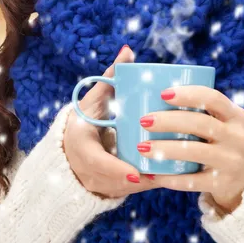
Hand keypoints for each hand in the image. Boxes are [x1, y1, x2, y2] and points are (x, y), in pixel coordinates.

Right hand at [63, 45, 156, 198]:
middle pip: (116, 182)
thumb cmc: (86, 118)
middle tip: (164, 173)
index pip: (98, 163)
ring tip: (172, 175)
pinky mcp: (109, 191)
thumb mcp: (95, 98)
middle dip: (141, 181)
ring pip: (126, 190)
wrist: (71, 148)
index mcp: (81, 146)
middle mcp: (87, 170)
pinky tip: (168, 179)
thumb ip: (110, 77)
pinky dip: (147, 186)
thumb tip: (128, 50)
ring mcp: (98, 184)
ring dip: (147, 185)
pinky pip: (129, 192)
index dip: (117, 171)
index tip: (136, 174)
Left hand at [136, 85, 243, 213]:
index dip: (188, 94)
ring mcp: (231, 161)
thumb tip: (159, 96)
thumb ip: (203, 111)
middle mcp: (237, 136)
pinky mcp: (222, 183)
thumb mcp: (225, 123)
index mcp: (236, 116)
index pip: (213, 98)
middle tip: (145, 120)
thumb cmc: (225, 142)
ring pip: (194, 151)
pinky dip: (170, 177)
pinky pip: (191, 180)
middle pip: (200, 123)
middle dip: (169, 121)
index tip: (163, 94)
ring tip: (142, 147)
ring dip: (165, 149)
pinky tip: (153, 174)